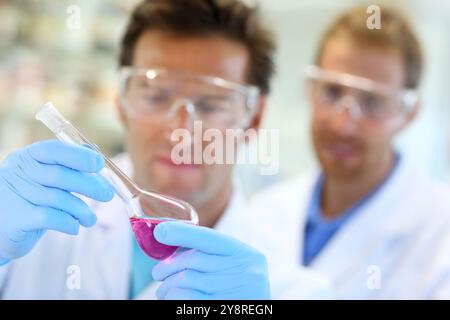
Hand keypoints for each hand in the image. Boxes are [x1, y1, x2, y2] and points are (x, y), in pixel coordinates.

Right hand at [0, 140, 113, 264]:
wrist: (1, 227)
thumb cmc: (30, 198)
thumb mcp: (44, 176)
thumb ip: (68, 164)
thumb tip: (94, 152)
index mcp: (28, 157)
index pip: (53, 150)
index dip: (79, 156)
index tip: (99, 164)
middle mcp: (19, 173)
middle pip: (60, 176)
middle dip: (89, 185)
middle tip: (107, 194)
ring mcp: (15, 195)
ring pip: (59, 199)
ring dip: (82, 210)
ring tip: (90, 218)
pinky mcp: (17, 219)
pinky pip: (52, 218)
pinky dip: (69, 223)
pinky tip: (74, 226)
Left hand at [152, 221, 270, 299]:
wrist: (254, 313)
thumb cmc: (235, 289)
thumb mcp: (231, 266)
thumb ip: (208, 255)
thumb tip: (170, 243)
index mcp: (243, 254)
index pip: (209, 238)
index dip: (182, 233)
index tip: (161, 231)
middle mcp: (244, 271)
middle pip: (193, 259)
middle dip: (168, 266)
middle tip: (158, 273)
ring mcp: (237, 292)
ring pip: (186, 280)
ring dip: (167, 286)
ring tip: (163, 291)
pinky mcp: (224, 308)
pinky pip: (187, 298)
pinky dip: (173, 297)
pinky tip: (171, 298)